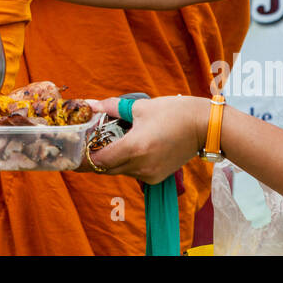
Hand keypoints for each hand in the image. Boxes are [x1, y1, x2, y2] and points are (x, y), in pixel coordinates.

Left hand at [87, 96, 205, 184]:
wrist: (204, 127)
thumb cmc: (174, 113)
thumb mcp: (140, 107)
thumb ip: (113, 107)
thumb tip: (92, 104)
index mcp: (135, 148)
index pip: (100, 160)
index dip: (86, 155)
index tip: (78, 146)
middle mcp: (141, 166)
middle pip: (107, 169)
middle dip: (96, 158)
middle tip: (88, 145)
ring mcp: (150, 175)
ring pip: (120, 171)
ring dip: (112, 160)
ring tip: (108, 143)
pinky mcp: (157, 178)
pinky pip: (133, 173)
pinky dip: (127, 163)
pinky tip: (127, 149)